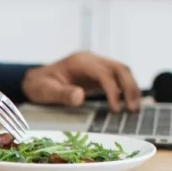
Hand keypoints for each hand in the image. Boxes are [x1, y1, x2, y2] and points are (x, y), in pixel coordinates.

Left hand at [22, 52, 141, 112]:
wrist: (36, 80)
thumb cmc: (39, 85)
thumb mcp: (45, 91)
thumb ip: (61, 94)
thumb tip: (79, 97)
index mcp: (80, 61)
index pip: (103, 73)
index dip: (113, 90)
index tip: (116, 109)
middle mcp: (91, 60)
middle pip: (119, 69)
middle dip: (129, 88)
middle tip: (133, 110)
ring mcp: (96, 66)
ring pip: (122, 72)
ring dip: (131, 89)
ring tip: (135, 109)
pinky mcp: (99, 75)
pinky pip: (118, 79)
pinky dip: (126, 90)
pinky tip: (130, 104)